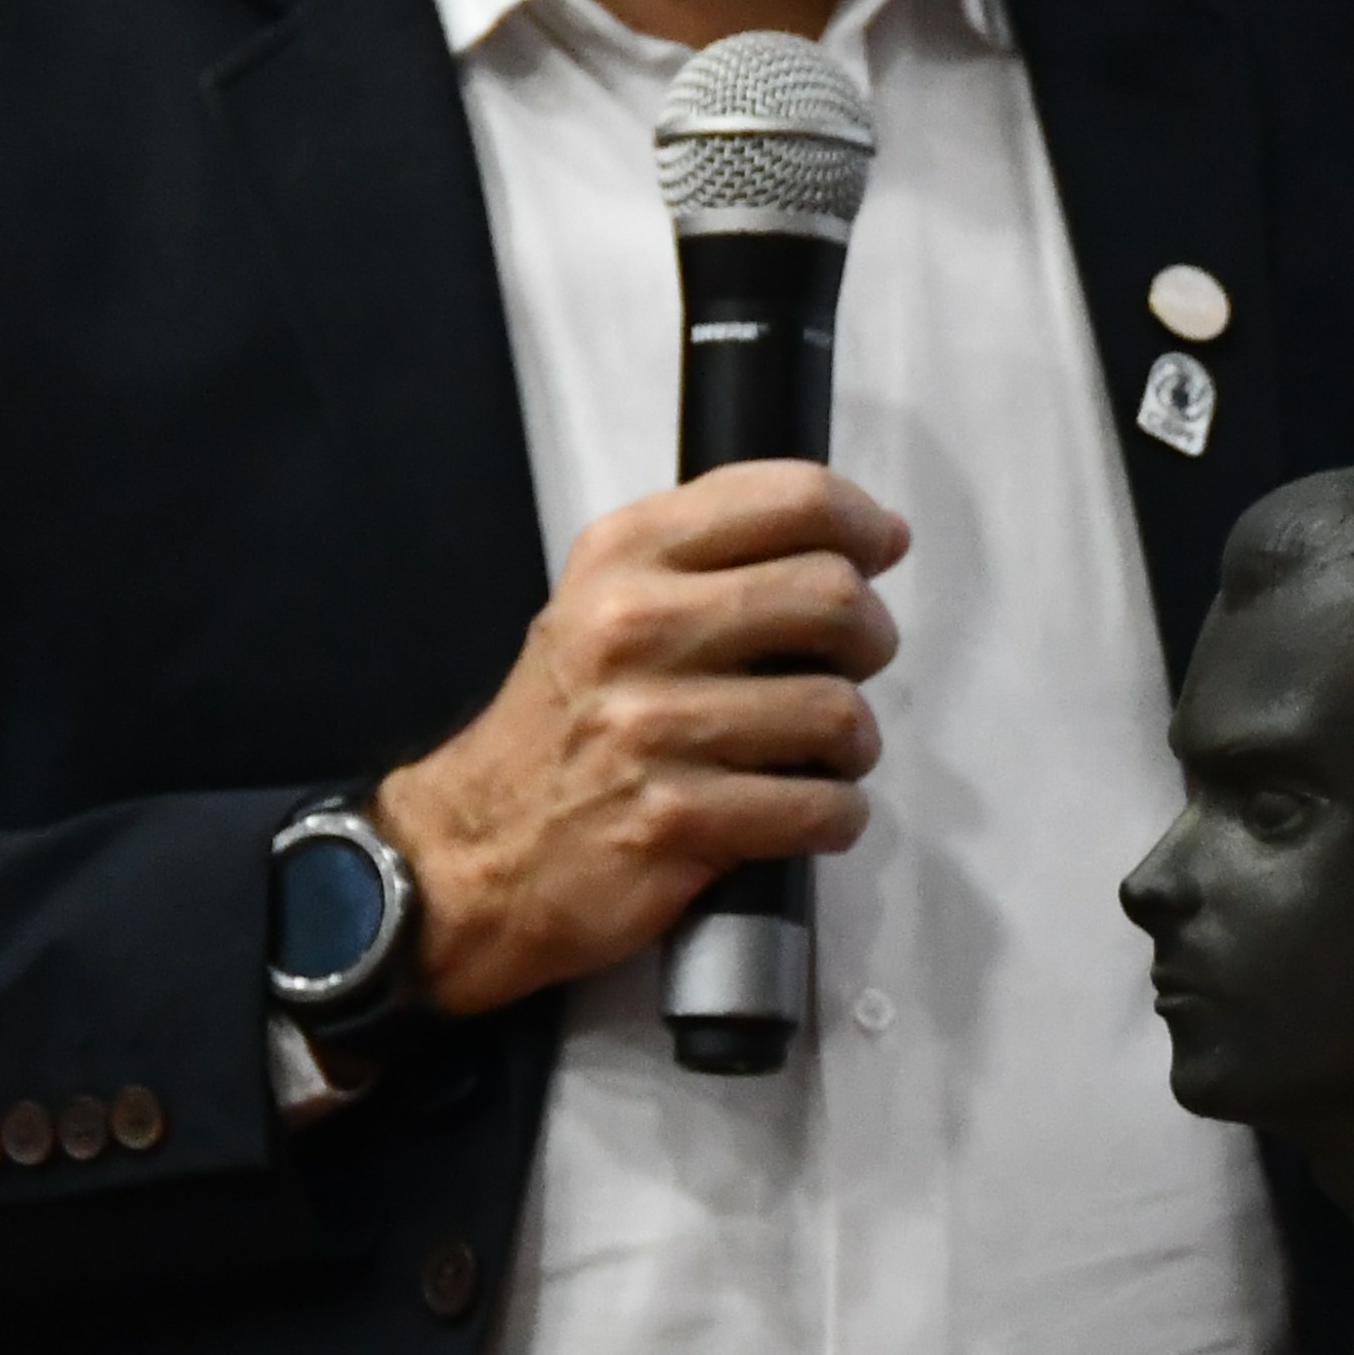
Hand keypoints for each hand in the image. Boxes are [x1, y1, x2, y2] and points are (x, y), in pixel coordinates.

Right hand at [378, 464, 908, 1019]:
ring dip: (854, 745)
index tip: (878, 551)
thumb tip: (875, 533)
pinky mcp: (673, 821)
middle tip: (850, 668)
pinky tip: (805, 813)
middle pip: (832, 598)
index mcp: (625, 554)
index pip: (792, 499)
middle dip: (870, 639)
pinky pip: (820, 810)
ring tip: (819, 755)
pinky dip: (836, 817)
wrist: (475, 854)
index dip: (860, 523)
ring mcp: (651, 728)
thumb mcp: (606, 601)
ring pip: (838, 714)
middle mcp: (634, 627)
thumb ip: (721, 557)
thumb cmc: (567, 724)